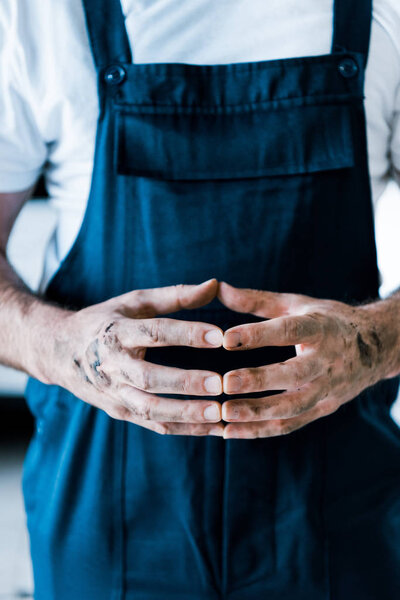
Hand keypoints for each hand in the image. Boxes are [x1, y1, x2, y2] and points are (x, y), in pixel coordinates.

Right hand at [46, 279, 224, 435]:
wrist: (59, 353)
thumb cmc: (106, 321)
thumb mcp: (134, 302)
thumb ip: (175, 295)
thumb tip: (214, 284)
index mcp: (117, 332)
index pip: (153, 332)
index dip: (186, 333)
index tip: (219, 335)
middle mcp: (113, 365)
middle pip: (149, 377)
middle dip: (185, 381)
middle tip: (220, 383)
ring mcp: (114, 393)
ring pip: (150, 409)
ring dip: (186, 413)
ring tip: (219, 414)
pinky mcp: (120, 412)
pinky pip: (154, 424)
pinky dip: (185, 429)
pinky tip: (214, 429)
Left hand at [218, 282, 398, 438]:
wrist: (376, 347)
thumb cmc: (326, 320)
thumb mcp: (297, 304)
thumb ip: (256, 300)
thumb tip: (220, 288)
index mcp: (319, 328)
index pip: (288, 331)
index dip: (257, 335)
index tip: (226, 339)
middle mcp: (326, 361)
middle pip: (293, 374)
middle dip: (258, 379)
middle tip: (224, 382)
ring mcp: (327, 389)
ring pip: (292, 407)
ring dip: (257, 413)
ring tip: (224, 413)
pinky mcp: (324, 409)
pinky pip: (291, 424)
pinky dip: (261, 430)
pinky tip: (231, 431)